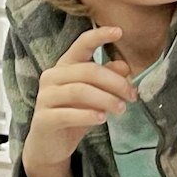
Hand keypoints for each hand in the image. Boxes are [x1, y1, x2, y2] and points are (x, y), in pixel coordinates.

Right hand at [21, 24, 135, 176]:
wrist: (50, 145)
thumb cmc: (74, 115)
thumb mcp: (96, 96)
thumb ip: (108, 79)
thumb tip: (125, 66)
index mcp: (65, 66)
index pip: (81, 44)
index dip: (99, 36)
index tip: (119, 31)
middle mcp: (52, 77)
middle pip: (88, 71)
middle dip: (115, 82)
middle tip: (132, 95)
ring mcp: (45, 97)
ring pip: (79, 91)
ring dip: (105, 99)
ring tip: (121, 109)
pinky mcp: (44, 119)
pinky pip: (68, 114)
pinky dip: (87, 115)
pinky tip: (101, 118)